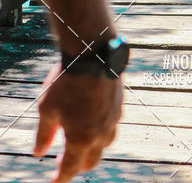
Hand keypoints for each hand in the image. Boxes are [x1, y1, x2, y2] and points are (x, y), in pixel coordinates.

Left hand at [34, 64, 122, 181]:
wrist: (93, 54)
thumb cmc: (67, 81)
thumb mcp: (47, 108)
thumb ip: (44, 134)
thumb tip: (39, 152)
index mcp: (80, 139)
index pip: (70, 168)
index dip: (61, 177)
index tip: (54, 181)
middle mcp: (100, 133)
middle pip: (92, 161)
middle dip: (78, 165)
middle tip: (65, 161)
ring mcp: (113, 119)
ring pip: (106, 144)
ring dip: (94, 148)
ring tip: (83, 141)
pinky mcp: (120, 104)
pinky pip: (113, 125)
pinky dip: (103, 129)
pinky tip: (95, 118)